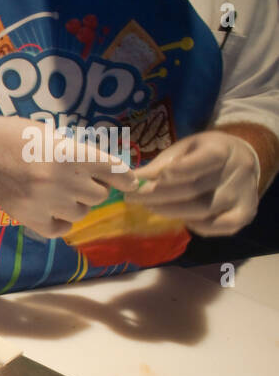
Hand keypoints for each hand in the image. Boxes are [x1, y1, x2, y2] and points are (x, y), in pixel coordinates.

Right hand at [0, 114, 138, 236]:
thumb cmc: (13, 135)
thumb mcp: (50, 135)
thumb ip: (77, 153)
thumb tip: (104, 172)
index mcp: (68, 154)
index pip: (113, 170)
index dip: (125, 177)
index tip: (130, 181)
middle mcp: (61, 180)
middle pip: (99, 195)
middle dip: (93, 188)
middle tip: (78, 181)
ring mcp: (45, 202)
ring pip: (81, 213)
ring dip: (76, 204)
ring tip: (59, 194)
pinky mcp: (29, 218)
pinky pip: (60, 229)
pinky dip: (60, 222)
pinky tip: (51, 210)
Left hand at [133, 131, 260, 235]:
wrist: (239, 161)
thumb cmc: (202, 154)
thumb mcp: (182, 150)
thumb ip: (159, 165)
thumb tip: (129, 179)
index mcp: (223, 148)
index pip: (207, 158)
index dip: (182, 169)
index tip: (157, 177)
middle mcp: (238, 171)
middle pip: (196, 188)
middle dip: (159, 194)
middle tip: (133, 197)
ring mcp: (244, 195)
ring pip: (203, 209)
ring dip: (170, 211)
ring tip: (149, 206)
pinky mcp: (245, 214)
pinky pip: (218, 227)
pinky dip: (196, 226)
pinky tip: (182, 218)